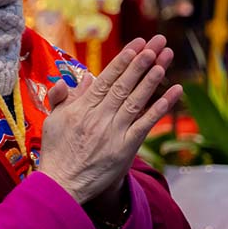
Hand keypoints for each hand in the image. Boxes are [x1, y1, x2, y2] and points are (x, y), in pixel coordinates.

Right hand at [38, 35, 181, 205]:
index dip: (123, 60)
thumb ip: (64, 97)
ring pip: (135, 100)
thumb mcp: (53, 120)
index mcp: (82, 107)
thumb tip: (86, 78)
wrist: (62, 185)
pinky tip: (174, 93)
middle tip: (156, 43)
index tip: (137, 44)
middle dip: (141, 62)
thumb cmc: (57, 151)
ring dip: (151, 79)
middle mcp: (99, 116)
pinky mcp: (125, 148)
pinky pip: (145, 124)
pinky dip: (161, 108)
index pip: (106, 78)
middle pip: (124, 84)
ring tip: (164, 60)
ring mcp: (113, 132)